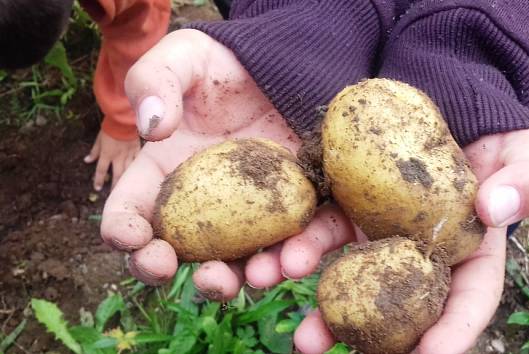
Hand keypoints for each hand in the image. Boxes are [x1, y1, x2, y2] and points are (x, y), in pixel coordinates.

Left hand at [85, 130, 139, 190]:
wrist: (123, 120)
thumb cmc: (109, 128)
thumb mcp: (99, 140)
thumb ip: (94, 151)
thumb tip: (87, 161)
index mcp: (107, 154)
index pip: (101, 170)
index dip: (98, 180)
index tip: (97, 188)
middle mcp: (118, 157)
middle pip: (116, 174)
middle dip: (115, 185)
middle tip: (114, 195)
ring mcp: (129, 154)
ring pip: (128, 170)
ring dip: (126, 180)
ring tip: (126, 189)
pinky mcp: (137, 150)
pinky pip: (137, 162)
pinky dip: (137, 169)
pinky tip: (138, 176)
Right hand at [100, 29, 357, 299]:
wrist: (282, 67)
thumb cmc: (223, 64)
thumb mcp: (184, 57)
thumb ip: (155, 81)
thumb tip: (153, 129)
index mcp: (163, 174)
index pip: (130, 211)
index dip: (122, 231)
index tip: (131, 237)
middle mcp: (201, 205)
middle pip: (176, 251)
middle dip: (165, 269)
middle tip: (169, 267)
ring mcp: (247, 215)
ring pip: (233, 263)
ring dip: (233, 279)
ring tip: (245, 277)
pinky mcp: (291, 212)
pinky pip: (290, 246)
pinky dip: (290, 260)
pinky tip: (293, 259)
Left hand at [293, 128, 528, 353]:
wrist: (452, 98)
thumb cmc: (500, 131)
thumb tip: (495, 211)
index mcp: (471, 250)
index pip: (467, 299)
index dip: (452, 331)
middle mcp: (421, 249)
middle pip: (401, 304)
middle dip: (376, 341)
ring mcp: (382, 228)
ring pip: (354, 274)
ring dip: (326, 308)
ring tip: (303, 336)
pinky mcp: (351, 202)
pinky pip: (325, 228)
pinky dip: (304, 249)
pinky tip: (282, 261)